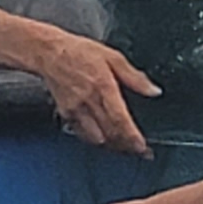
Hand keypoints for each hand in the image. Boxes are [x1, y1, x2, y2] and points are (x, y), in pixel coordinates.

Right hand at [38, 31, 160, 157]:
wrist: (49, 53)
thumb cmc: (79, 52)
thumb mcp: (113, 57)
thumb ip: (135, 77)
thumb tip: (153, 91)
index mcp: (103, 86)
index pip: (119, 119)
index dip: (132, 137)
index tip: (142, 147)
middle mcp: (89, 101)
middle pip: (110, 133)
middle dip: (126, 146)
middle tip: (140, 151)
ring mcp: (76, 110)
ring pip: (97, 138)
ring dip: (112, 145)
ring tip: (124, 145)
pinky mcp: (67, 114)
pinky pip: (83, 135)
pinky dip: (96, 140)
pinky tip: (105, 138)